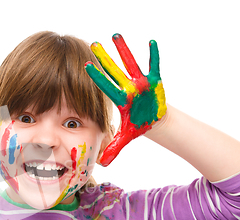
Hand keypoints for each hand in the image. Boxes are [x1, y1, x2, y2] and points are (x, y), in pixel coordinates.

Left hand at [85, 34, 166, 166]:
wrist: (153, 120)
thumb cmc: (138, 126)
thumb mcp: (125, 138)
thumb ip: (113, 148)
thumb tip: (102, 163)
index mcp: (120, 100)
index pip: (106, 87)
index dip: (97, 78)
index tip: (85, 67)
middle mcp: (128, 89)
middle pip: (114, 72)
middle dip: (105, 59)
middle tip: (94, 44)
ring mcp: (140, 83)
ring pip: (131, 64)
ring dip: (124, 51)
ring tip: (115, 35)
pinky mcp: (154, 81)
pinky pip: (154, 66)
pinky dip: (153, 55)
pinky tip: (150, 42)